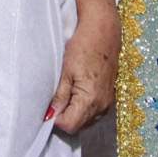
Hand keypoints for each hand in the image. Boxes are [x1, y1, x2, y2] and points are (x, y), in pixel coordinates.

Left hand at [47, 2, 118, 133]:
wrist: (104, 31)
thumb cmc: (83, 46)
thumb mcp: (65, 71)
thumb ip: (59, 97)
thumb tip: (49, 116)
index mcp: (90, 100)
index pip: (69, 126)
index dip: (56, 120)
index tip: (48, 107)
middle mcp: (102, 106)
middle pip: (78, 126)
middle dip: (64, 117)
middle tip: (55, 99)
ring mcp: (107, 102)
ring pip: (85, 120)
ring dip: (73, 113)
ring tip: (66, 92)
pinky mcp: (109, 97)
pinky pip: (93, 112)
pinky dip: (82, 107)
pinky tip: (76, 91)